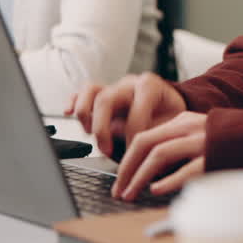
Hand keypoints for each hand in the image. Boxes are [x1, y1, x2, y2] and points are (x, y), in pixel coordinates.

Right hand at [65, 72, 186, 159]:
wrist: (170, 106)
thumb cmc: (171, 116)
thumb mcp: (173, 124)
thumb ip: (158, 135)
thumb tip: (147, 158)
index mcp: (150, 87)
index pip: (135, 112)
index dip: (132, 136)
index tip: (133, 154)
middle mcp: (130, 84)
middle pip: (106, 100)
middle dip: (102, 129)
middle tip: (105, 150)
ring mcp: (115, 87)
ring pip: (91, 92)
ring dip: (85, 114)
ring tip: (89, 133)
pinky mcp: (103, 93)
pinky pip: (83, 91)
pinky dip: (74, 101)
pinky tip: (69, 112)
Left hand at [112, 110, 206, 200]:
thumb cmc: (227, 146)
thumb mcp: (199, 139)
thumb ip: (175, 148)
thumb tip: (148, 171)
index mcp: (183, 122)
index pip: (145, 138)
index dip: (127, 161)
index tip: (120, 181)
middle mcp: (190, 127)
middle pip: (145, 142)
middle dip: (126, 168)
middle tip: (117, 190)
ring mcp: (202, 140)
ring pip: (159, 154)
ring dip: (139, 177)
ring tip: (130, 194)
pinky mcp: (213, 156)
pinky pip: (186, 170)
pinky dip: (167, 181)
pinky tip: (156, 190)